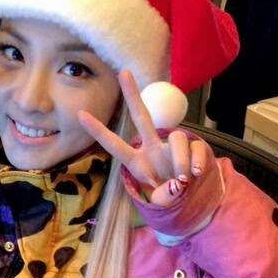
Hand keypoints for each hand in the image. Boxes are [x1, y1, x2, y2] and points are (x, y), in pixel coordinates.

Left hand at [78, 70, 207, 206]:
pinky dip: (196, 161)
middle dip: (132, 95)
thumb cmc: (169, 201)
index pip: (115, 145)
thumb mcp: (160, 205)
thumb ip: (164, 197)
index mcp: (137, 163)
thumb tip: (178, 183)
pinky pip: (195, 146)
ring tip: (183, 180)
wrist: (191, 204)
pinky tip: (195, 174)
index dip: (99, 131)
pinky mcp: (193, 148)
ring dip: (180, 160)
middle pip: (141, 117)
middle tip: (123, 71)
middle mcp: (152, 150)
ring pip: (177, 138)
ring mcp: (172, 148)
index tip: (80, 114)